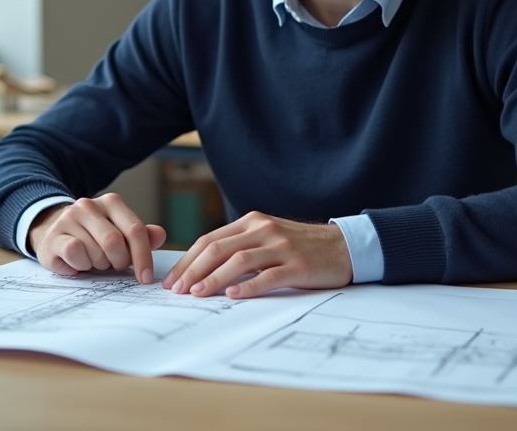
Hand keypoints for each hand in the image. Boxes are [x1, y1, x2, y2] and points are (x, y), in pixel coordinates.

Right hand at [29, 194, 166, 284]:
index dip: (143, 256)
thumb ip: (140, 235)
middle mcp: (89, 205)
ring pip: (95, 252)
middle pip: (115, 242)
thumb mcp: (119, 232)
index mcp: (112, 203)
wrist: (53, 231)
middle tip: (113, 265)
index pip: (135, 230)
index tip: (146, 278)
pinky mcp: (54, 235)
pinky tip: (78, 263)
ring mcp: (69, 218)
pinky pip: (75, 254)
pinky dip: (80, 265)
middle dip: (118, 262)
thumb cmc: (93, 236)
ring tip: (92, 259)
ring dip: (98, 265)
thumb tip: (160, 235)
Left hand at [161, 211, 351, 299]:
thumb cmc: (300, 246)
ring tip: (198, 294)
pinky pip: (268, 276)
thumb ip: (240, 245)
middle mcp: (264, 230)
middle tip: (177, 290)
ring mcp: (282, 246)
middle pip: (219, 248)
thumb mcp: (267, 237)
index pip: (210, 239)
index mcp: (252, 221)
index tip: (173, 280)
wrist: (343, 247)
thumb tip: (201, 268)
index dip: (188, 260)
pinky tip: (233, 295)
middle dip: (193, 270)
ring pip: (240, 260)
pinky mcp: (298, 265)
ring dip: (214, 278)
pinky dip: (248, 286)